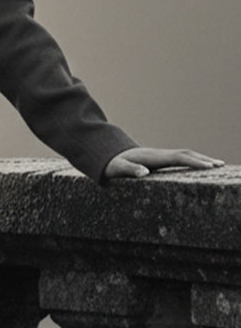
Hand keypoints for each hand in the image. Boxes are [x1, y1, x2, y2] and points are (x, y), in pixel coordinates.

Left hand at [104, 147, 225, 179]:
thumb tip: (144, 173)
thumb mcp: (117, 169)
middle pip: (185, 154)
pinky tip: (198, 166)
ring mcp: (159, 156)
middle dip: (202, 159)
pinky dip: (191, 161)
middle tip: (219, 165)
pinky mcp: (158, 159)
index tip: (208, 167)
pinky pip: (178, 159)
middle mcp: (158, 154)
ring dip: (199, 159)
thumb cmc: (112, 164)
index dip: (193, 161)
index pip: (177, 157)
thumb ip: (130, 170)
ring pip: (183, 155)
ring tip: (215, 165)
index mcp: (152, 157)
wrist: (107, 155)